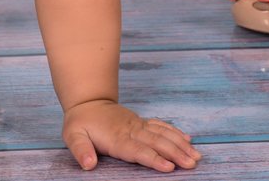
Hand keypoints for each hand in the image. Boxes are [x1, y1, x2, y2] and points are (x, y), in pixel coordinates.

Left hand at [62, 100, 200, 172]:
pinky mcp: (141, 122)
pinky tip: (188, 140)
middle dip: (175, 153)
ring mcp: (138, 125)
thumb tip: (88, 164)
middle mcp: (131, 130)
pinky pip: (160, 126)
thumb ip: (80, 150)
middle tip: (192, 163)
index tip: (169, 167)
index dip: (153, 159)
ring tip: (195, 155)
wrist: (88, 101)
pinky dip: (175, 132)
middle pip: (156, 143)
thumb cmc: (80, 122)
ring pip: (163, 134)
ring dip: (180, 144)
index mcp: (116, 138)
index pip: (138, 150)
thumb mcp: (73, 135)